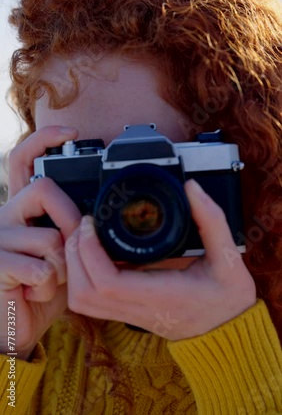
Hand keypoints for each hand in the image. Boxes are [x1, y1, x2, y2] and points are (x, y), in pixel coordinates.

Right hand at [0, 126, 80, 359]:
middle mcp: (6, 214)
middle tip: (73, 244)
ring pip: (49, 236)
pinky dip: (49, 286)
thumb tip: (96, 215)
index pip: (23, 159)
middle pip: (43, 189)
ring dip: (62, 266)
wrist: (20, 323)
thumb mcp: (64, 250)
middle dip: (71, 218)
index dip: (44, 138)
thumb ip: (74, 228)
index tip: (72, 132)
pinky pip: (40, 269)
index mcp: (23, 207)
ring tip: (52, 279)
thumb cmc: (45, 284)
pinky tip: (36, 292)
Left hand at [64, 179, 256, 339]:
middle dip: (74, 255)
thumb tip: (192, 188)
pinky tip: (96, 254)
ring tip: (85, 239)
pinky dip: (83, 277)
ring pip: (83, 301)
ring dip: (74, 268)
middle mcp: (141, 309)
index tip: (92, 223)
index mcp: (161, 295)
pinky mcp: (128, 313)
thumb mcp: (230, 257)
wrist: (228, 330)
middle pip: (84, 293)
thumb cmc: (229, 297)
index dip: (89, 251)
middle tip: (84, 225)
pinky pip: (92, 302)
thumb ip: (212, 220)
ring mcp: (131, 314)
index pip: (107, 283)